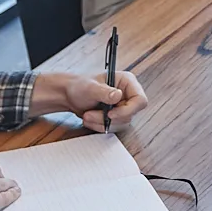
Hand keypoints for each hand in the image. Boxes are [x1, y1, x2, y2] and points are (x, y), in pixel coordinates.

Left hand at [32, 70, 147, 129]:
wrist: (70, 95)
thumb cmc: (80, 86)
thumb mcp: (90, 87)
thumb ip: (104, 92)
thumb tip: (118, 95)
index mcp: (127, 82)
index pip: (140, 100)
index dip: (128, 110)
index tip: (111, 113)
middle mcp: (128, 95)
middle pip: (130, 115)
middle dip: (108, 118)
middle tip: (90, 114)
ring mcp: (123, 106)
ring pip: (121, 123)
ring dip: (102, 123)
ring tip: (87, 115)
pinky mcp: (117, 117)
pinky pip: (114, 128)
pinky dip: (100, 126)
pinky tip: (90, 119)